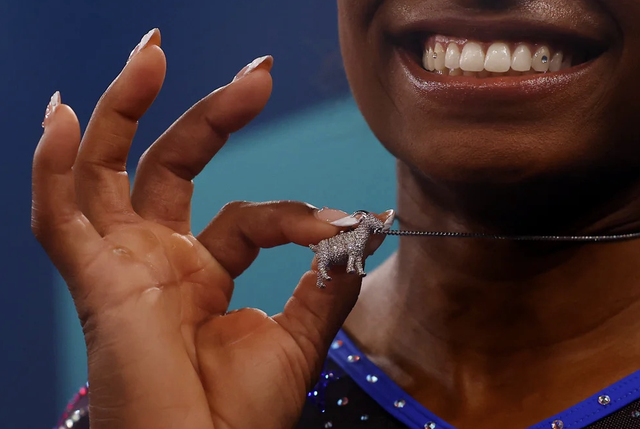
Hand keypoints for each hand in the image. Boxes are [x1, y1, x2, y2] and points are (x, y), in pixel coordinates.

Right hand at [32, 29, 389, 428]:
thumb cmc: (239, 417)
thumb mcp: (297, 337)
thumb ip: (324, 281)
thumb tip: (359, 229)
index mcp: (201, 272)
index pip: (246, 214)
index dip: (294, 212)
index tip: (341, 221)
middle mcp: (156, 260)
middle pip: (169, 165)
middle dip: (208, 114)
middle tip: (256, 73)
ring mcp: (121, 266)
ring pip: (105, 171)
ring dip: (123, 110)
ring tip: (151, 53)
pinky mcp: (93, 284)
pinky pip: (55, 218)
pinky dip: (51, 167)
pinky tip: (63, 114)